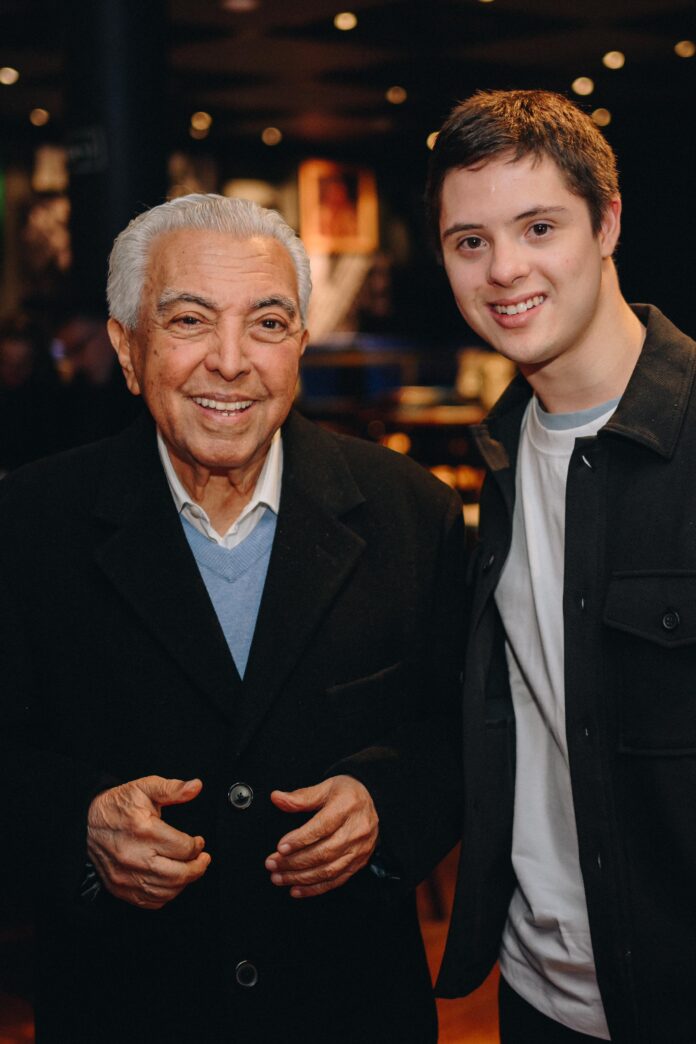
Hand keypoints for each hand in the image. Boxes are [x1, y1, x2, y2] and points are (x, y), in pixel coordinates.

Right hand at [87, 776, 210, 909]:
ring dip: (185, 882)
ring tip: (191, 870)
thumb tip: (196, 786)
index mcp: (144, 830)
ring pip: (166, 891)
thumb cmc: (118, 805)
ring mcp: (126, 876)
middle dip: (198, 868)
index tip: (198, 842)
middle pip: (178, 874)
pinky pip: (150, 902)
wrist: (85, 822)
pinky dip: (166, 895)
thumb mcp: (144, 787)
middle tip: (203, 859)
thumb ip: (172, 788)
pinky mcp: (120, 888)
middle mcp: (134, 856)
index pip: (183, 848)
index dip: (197, 846)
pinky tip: (171, 882)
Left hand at [265, 775, 377, 898]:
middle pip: (324, 852)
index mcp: (347, 806)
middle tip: (272, 863)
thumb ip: (300, 797)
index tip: (281, 847)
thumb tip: (277, 798)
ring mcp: (359, 849)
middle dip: (294, 862)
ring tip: (279, 877)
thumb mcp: (325, 788)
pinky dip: (314, 888)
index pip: (322, 827)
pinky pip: (336, 880)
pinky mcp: (359, 863)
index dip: (300, 839)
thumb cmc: (347, 794)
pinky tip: (296, 889)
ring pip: (328, 870)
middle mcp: (357, 830)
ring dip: (300, 877)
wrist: (373, 803)